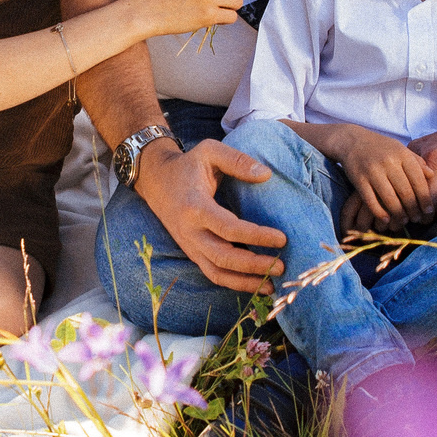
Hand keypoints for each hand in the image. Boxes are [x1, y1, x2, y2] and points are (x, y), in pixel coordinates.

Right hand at [133, 138, 283, 294]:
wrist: (155, 180)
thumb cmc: (187, 165)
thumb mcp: (209, 151)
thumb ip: (237, 160)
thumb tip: (266, 175)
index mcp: (195, 207)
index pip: (229, 228)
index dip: (256, 236)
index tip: (282, 238)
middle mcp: (190, 231)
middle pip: (223, 258)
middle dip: (254, 265)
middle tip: (282, 265)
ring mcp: (189, 245)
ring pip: (217, 272)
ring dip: (245, 282)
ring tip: (272, 285)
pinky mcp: (191, 252)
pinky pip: (212, 273)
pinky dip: (233, 283)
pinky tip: (255, 283)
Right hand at [327, 125, 436, 229]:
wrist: (352, 141)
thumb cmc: (381, 147)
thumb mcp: (401, 149)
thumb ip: (417, 162)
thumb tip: (432, 176)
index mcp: (402, 154)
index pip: (419, 181)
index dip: (425, 198)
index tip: (429, 211)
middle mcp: (389, 162)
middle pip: (406, 192)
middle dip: (413, 209)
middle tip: (417, 219)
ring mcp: (373, 171)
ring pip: (390, 199)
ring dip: (399, 214)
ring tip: (403, 221)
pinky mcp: (359, 180)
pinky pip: (371, 201)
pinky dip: (380, 213)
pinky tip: (386, 220)